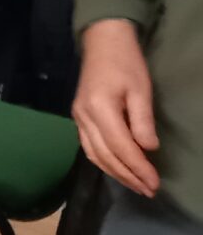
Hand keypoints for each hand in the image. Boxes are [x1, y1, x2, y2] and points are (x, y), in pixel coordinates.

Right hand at [75, 18, 160, 197]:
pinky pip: (89, 148)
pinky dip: (104, 162)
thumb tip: (148, 149)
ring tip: (136, 185)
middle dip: (128, 176)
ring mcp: (78, 119)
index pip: (120, 147)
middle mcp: (84, 118)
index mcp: (100, 109)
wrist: (102, 43)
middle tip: (148, 190)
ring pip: (94, 155)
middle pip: (105, 156)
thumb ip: (143, 120)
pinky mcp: (79, 118)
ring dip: (115, 173)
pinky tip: (118, 169)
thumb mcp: (141, 89)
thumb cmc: (126, 63)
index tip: (154, 183)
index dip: (138, 167)